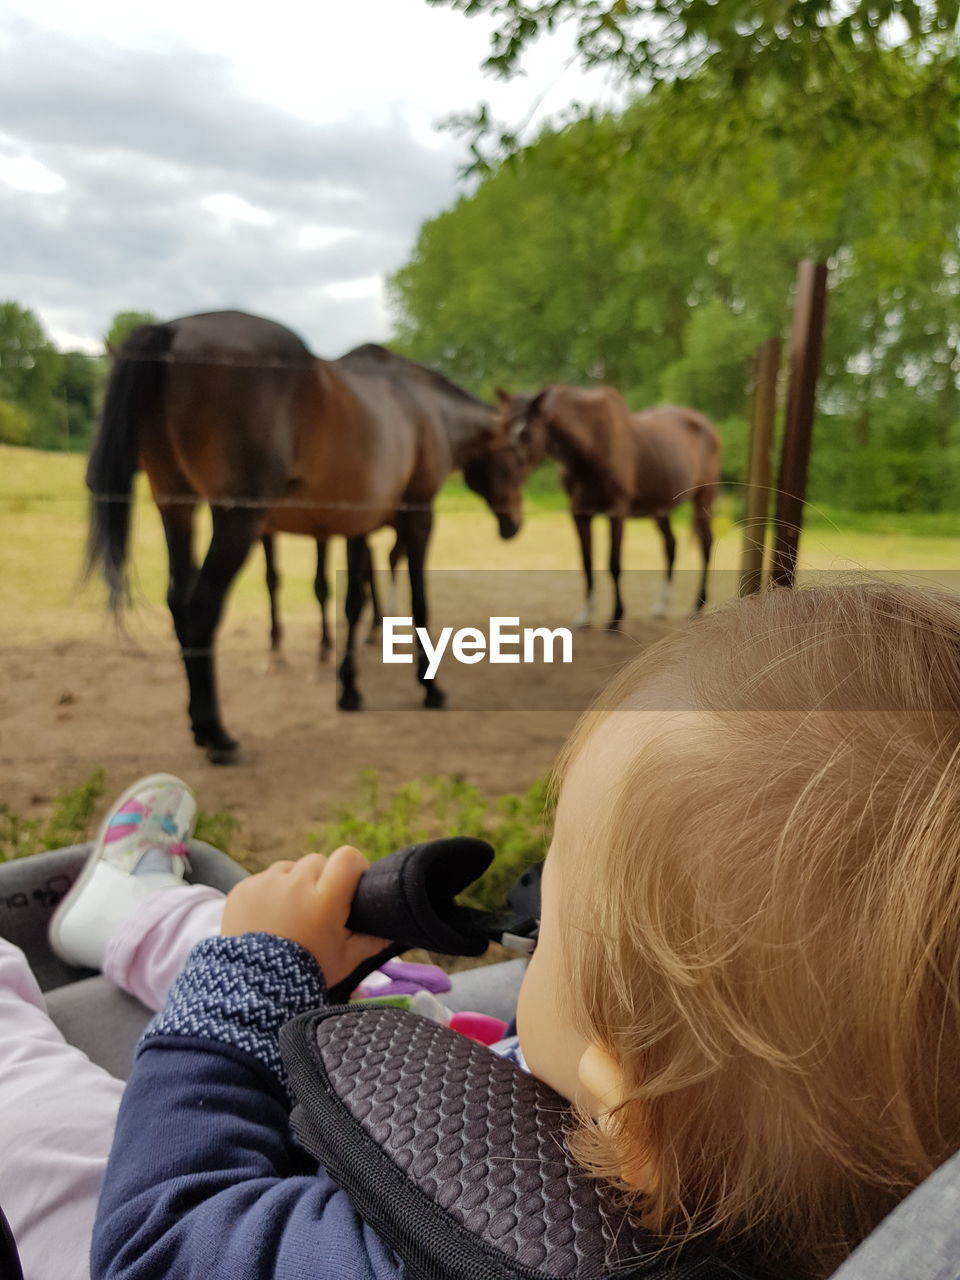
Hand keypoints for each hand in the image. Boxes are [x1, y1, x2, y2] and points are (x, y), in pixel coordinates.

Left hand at [221, 847, 390, 989]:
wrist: (253, 990)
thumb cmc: (307, 973)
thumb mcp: (346, 960)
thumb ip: (372, 941)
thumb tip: (394, 929)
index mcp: (325, 899)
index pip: (348, 858)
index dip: (353, 868)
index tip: (351, 885)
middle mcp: (295, 884)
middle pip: (318, 862)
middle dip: (321, 880)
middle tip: (318, 909)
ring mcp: (266, 884)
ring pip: (290, 868)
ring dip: (294, 884)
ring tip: (290, 915)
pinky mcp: (243, 889)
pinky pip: (264, 880)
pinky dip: (268, 894)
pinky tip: (268, 919)